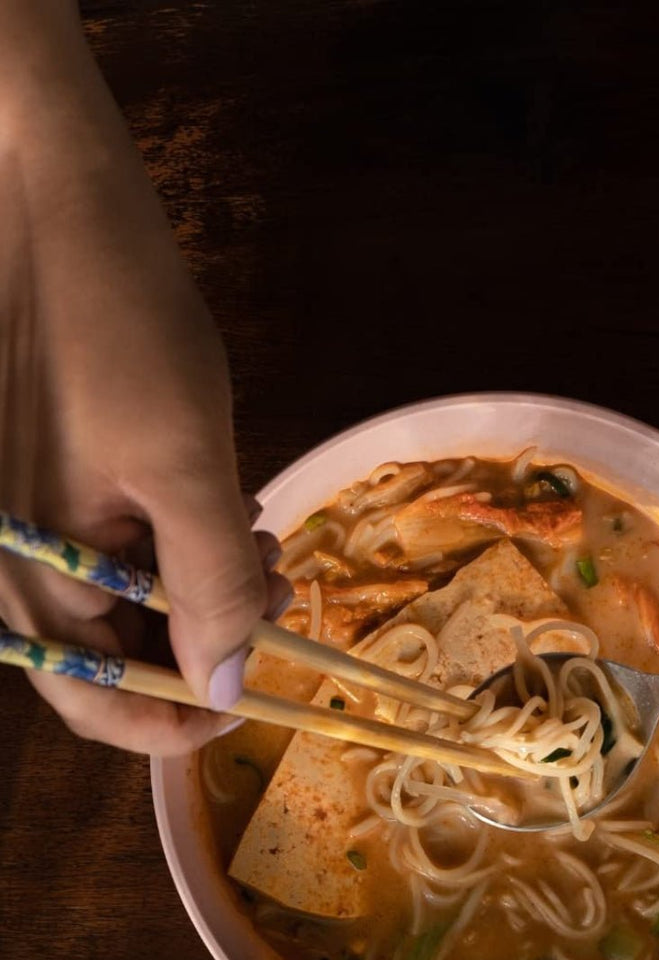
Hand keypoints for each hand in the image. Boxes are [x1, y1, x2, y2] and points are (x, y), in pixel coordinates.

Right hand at [0, 24, 286, 752]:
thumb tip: (224, 685)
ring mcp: (25, 513)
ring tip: (263, 544)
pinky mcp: (45, 470)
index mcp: (21, 572)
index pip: (92, 702)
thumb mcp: (182, 459)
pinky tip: (226, 508)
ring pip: (120, 598)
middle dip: (205, 642)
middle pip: (111, 654)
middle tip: (277, 596)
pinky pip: (110, 541)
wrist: (41, 182)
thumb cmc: (109, 314)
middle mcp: (10, 558)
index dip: (178, 722)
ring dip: (201, 590)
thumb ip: (207, 583)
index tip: (254, 706)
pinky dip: (176, 543)